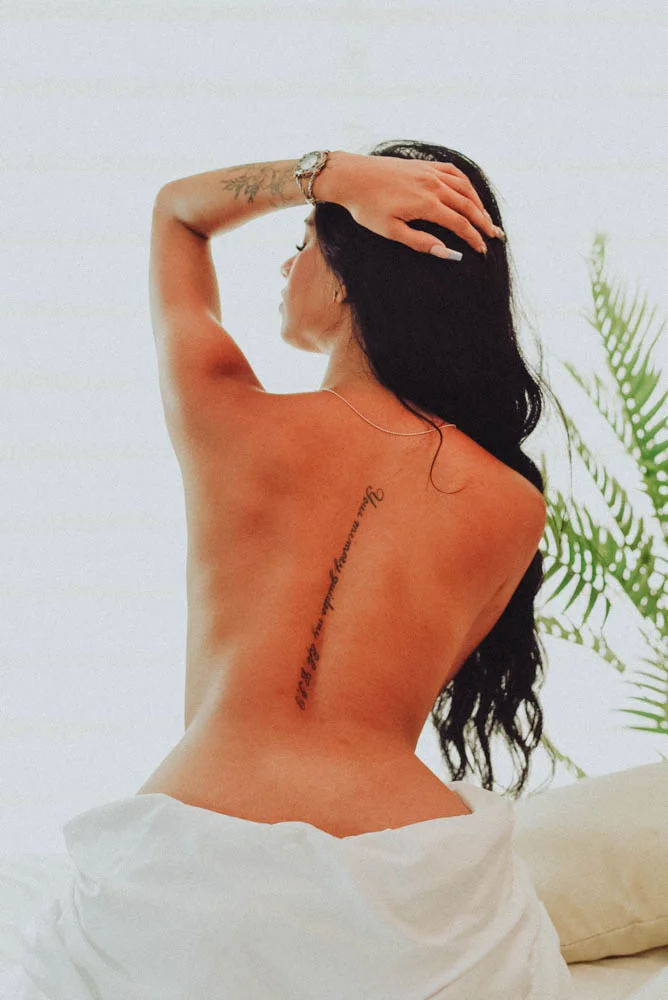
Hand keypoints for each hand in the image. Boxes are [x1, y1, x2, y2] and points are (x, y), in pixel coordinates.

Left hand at [321, 151, 503, 258]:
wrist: (351, 176)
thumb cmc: (367, 208)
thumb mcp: (391, 231)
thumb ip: (421, 241)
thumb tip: (447, 253)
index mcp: (427, 204)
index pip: (460, 224)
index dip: (473, 238)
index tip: (483, 250)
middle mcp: (434, 185)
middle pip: (468, 206)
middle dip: (483, 223)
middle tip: (496, 236)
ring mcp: (430, 172)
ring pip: (464, 188)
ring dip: (478, 203)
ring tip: (487, 218)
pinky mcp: (424, 165)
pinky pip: (453, 172)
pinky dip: (466, 183)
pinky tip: (469, 192)